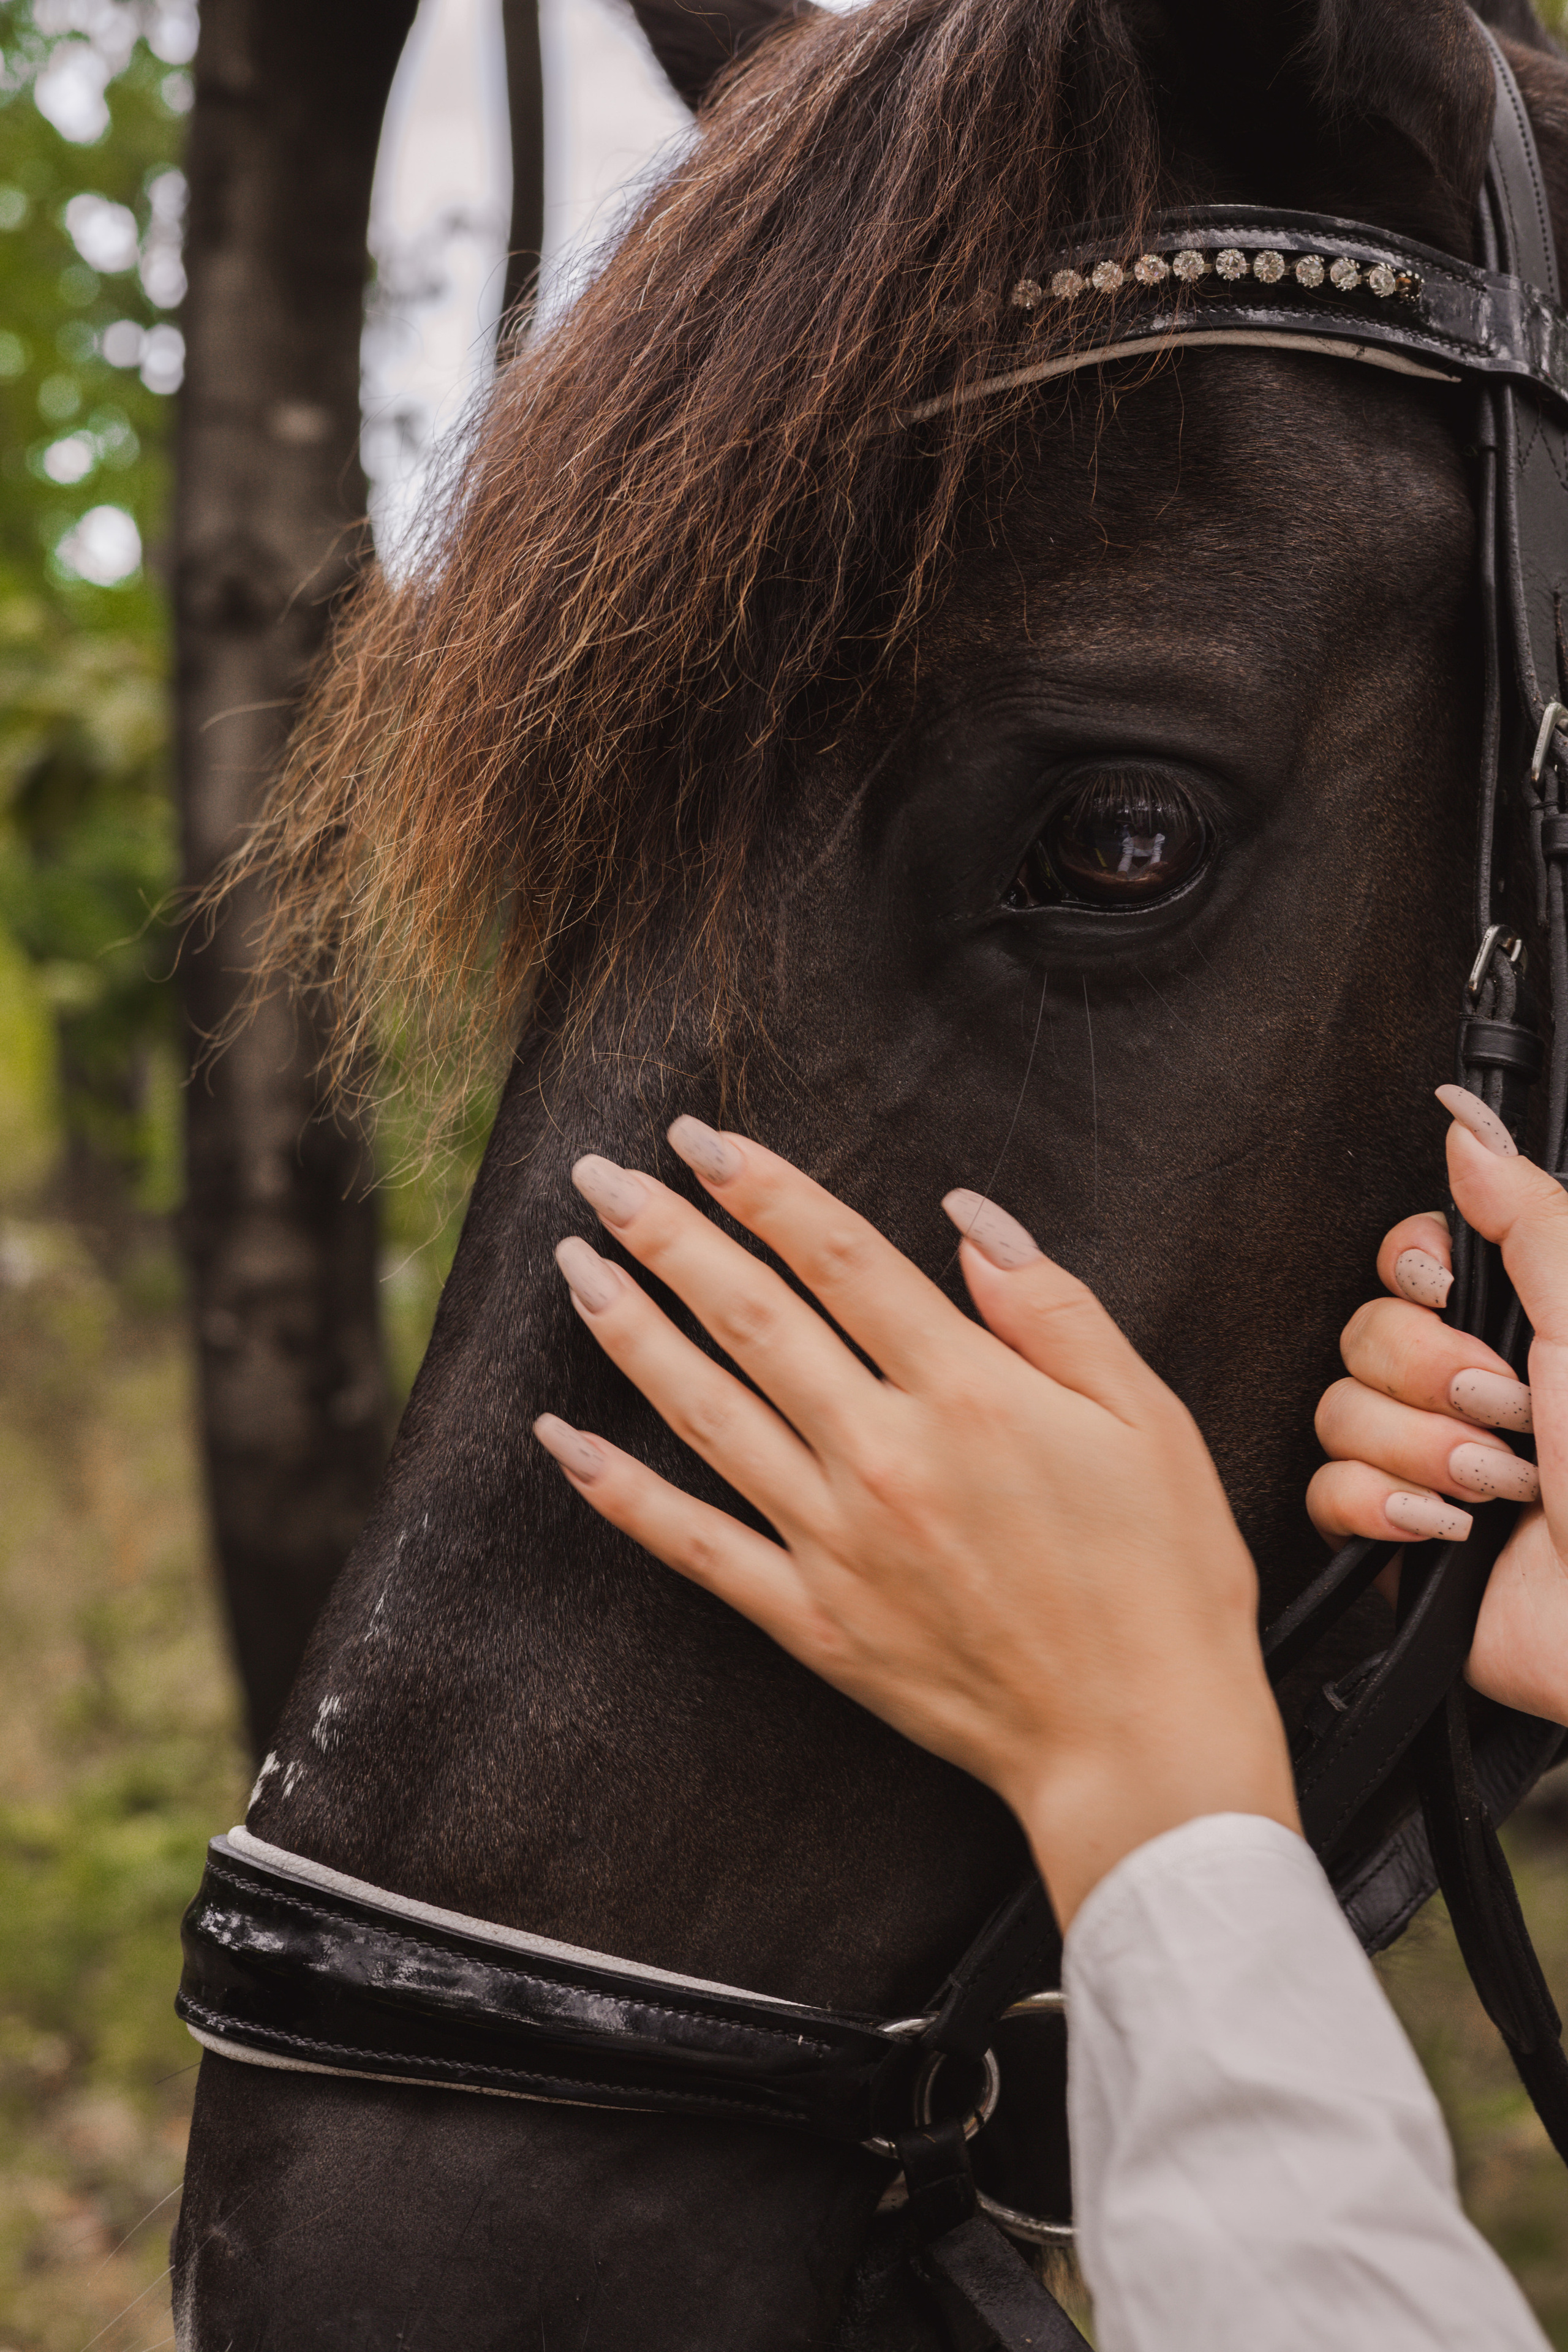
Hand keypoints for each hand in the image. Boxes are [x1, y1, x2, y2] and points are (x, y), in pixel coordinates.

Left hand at [534, 1119, 1297, 1925]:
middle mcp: (883, 1454)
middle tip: (601, 1178)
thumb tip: (966, 1216)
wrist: (1140, 1743)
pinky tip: (563, 1441)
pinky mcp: (811, 1621)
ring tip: (573, 1265)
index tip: (698, 1138)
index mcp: (967, 1392)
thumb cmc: (1164, 1575)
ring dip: (630, 1330)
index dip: (760, 1187)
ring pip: (706, 1411)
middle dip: (666, 1234)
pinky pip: (695, 1546)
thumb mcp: (1147, 1416)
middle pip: (750, 1317)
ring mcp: (836, 1541)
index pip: (837, 1256)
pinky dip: (621, 1493)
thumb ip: (1051, 1308)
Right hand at [1306, 1086, 1567, 1724]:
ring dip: (1421, 1451)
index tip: (1441, 1285)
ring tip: (1498, 1487)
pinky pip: (1324, 1492)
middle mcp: (1468, 1385)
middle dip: (1429, 1374)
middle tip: (1504, 1410)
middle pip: (1362, 1331)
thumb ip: (1527, 1214)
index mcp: (1519, 1326)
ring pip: (1338, 1411)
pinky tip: (1452, 1529)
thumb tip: (1467, 1121)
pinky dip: (1384, 1508)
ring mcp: (1428, 1461)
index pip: (1408, 1257)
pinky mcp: (1396, 1534)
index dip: (1409, 1267)